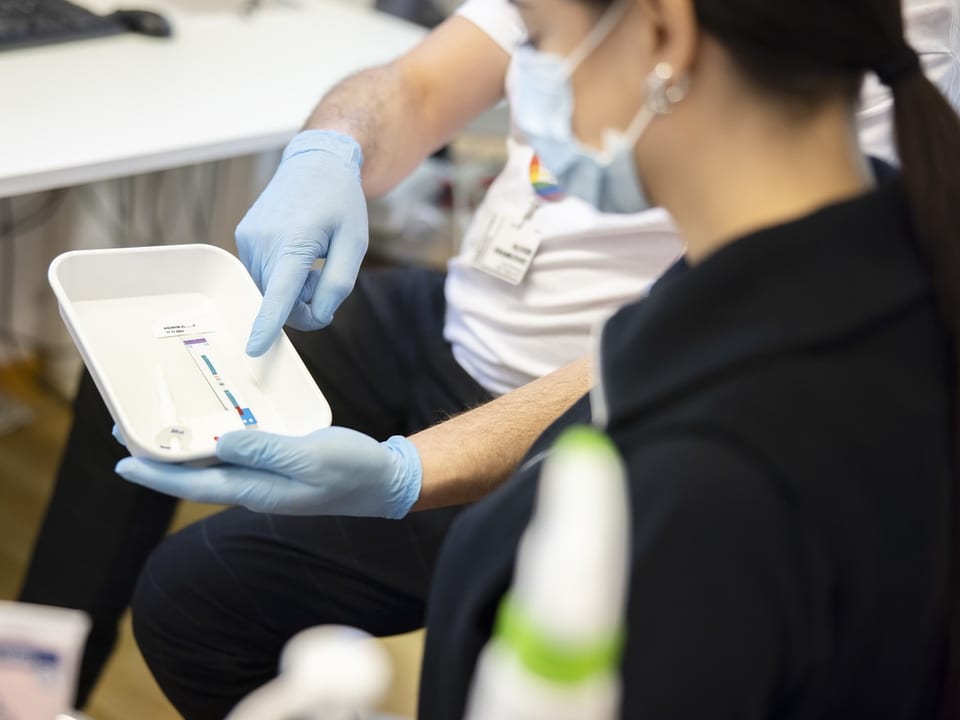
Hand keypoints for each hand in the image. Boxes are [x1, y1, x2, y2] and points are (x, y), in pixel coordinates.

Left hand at [114, 427, 421, 518]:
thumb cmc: (353, 470)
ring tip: (158, 430)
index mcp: (258, 490)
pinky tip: (212, 427)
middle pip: (196, 476)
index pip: (196, 485)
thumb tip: (222, 444)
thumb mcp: (312, 457)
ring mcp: (267, 478)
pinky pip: (237, 454)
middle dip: (160, 459)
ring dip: (183, 450)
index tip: (123, 461)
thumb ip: (267, 451)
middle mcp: (255, 487)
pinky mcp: (279, 465)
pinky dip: (215, 441)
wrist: (385, 480)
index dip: (157, 474)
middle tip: (128, 433)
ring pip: (214, 465)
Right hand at [237, 130, 367, 356]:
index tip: (254, 348)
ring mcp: (248, 239)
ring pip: (268, 290)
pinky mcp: (243, 237)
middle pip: (278, 300)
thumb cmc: (340, 203)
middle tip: (324, 280)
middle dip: (304, 304)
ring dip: (292, 290)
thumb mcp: (354, 244)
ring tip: (312, 260)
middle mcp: (263, 241)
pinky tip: (297, 253)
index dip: (267, 324)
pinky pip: (261, 275)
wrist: (316, 163)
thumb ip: (338, 284)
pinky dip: (280, 277)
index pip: (279, 293)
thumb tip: (318, 315)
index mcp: (294, 242)